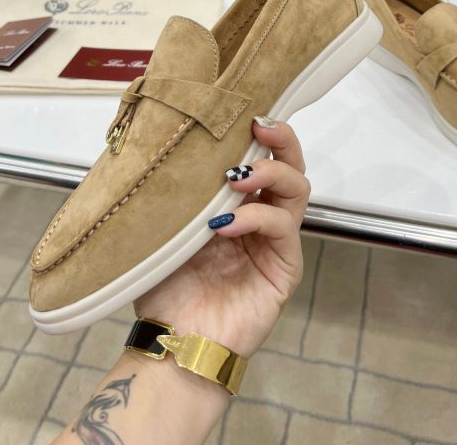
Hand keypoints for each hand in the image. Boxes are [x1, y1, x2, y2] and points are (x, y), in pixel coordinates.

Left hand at [134, 119, 309, 357]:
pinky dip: (257, 217)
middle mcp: (261, 216)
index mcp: (236, 204)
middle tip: (259, 127)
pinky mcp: (285, 267)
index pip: (260, 157)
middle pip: (290, 165)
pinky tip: (227, 224)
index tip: (244, 113)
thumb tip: (159, 144)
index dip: (260, 133)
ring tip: (237, 177)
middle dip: (281, 140)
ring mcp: (275, 241)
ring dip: (270, 173)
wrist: (173, 343)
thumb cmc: (165, 288)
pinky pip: (282, 228)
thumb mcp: (162, 229)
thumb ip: (173, 192)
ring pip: (297, 189)